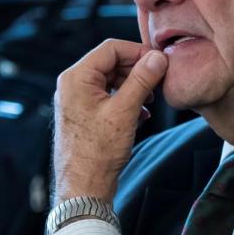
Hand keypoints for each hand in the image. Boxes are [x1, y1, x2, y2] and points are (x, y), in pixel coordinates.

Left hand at [52, 39, 167, 203]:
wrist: (84, 186)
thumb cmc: (98, 152)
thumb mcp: (125, 112)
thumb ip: (141, 80)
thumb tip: (157, 58)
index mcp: (76, 78)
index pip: (111, 48)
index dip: (138, 52)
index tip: (160, 62)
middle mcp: (73, 85)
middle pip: (111, 62)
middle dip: (137, 71)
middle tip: (159, 82)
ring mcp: (78, 100)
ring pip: (112, 80)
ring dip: (134, 86)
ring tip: (150, 101)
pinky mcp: (85, 114)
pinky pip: (109, 96)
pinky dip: (127, 100)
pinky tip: (141, 114)